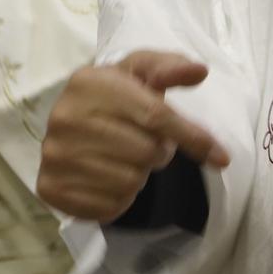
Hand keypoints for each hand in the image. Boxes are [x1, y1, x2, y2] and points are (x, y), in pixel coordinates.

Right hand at [34, 50, 229, 221]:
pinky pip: (109, 206)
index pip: (155, 116)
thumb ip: (169, 68)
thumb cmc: (114, 97)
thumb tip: (199, 70)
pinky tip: (107, 178)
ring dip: (138, 176)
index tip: (220, 157)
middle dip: (157, 153)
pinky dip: (118, 198)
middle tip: (143, 144)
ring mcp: (55, 155)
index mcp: (88, 82)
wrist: (71, 124)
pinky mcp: (51, 188)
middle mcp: (64, 117)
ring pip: (130, 182)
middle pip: (146, 152)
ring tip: (123, 159)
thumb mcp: (139, 73)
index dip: (192, 137)